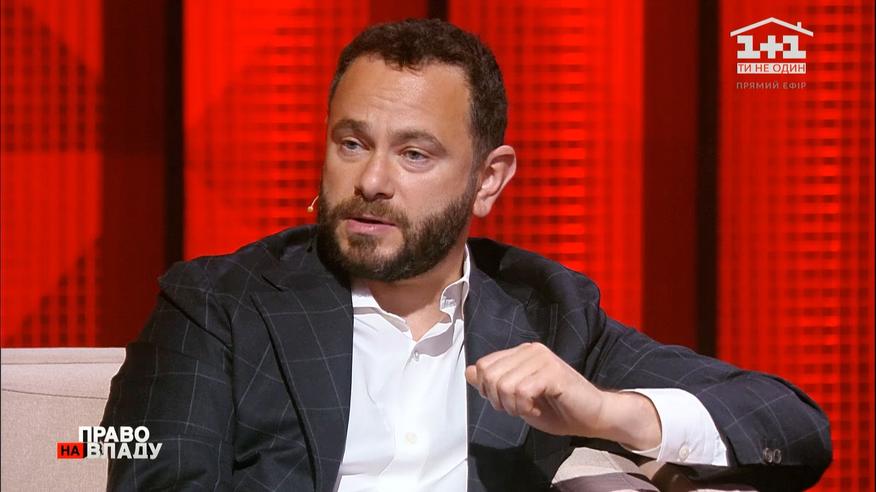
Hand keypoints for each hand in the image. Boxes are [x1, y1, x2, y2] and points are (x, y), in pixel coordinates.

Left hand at [464, 342, 660, 448]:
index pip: (483, 366)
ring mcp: (542, 358)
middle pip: (490, 375)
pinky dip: (524, 407)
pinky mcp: (553, 371)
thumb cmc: (556, 408)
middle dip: (497, 400)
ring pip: (504, 385)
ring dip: (513, 406)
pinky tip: (536, 409)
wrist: (591, 417)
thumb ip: (494, 383)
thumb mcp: (517, 398)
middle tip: (517, 409)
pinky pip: (522, 391)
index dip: (486, 390)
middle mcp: (530, 350)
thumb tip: (469, 371)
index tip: (504, 403)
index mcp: (521, 352)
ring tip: (529, 409)